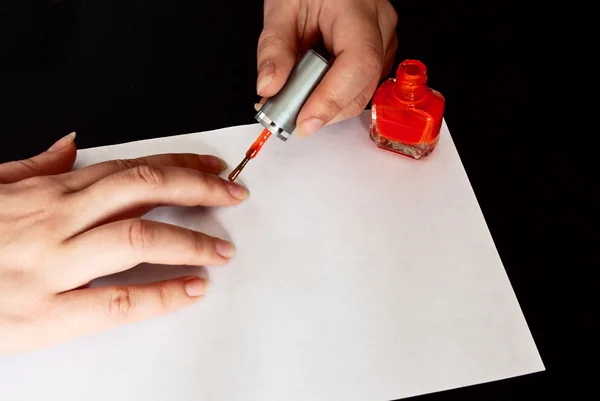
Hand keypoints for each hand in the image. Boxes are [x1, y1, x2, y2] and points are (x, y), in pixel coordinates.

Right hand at [0, 133, 247, 353]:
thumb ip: (32, 166)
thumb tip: (71, 146)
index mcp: (48, 193)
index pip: (130, 169)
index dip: (180, 165)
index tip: (211, 167)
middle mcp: (56, 221)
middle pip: (144, 192)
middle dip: (199, 189)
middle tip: (233, 195)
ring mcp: (53, 266)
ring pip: (138, 239)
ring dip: (191, 240)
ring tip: (221, 249)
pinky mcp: (47, 313)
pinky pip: (118, 301)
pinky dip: (163, 294)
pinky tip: (192, 289)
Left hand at [255, 0, 397, 135]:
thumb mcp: (282, 7)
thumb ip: (273, 48)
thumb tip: (269, 87)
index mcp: (358, 10)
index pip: (358, 64)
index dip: (331, 100)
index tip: (304, 122)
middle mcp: (380, 27)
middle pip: (361, 87)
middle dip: (323, 110)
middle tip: (286, 116)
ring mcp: (384, 41)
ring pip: (361, 93)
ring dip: (326, 106)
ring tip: (294, 100)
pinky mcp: (378, 53)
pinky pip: (359, 86)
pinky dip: (333, 97)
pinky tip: (311, 91)